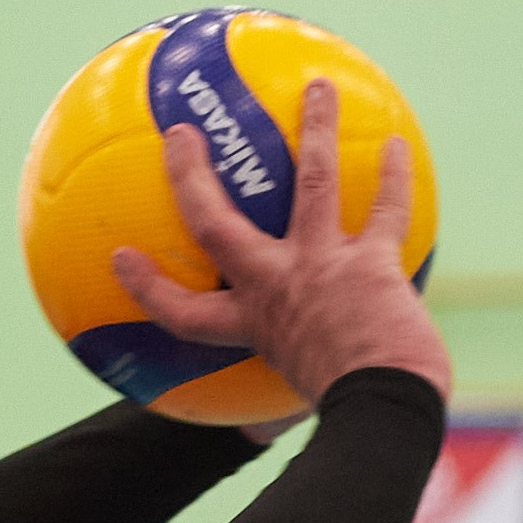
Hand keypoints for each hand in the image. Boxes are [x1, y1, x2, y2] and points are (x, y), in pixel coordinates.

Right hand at [111, 78, 452, 407]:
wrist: (383, 407)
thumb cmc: (349, 416)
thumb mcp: (299, 409)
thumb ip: (280, 407)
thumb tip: (264, 434)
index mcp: (251, 325)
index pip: (181, 311)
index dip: (146, 286)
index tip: (121, 257)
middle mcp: (275, 285)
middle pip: (215, 222)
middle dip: (191, 175)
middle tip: (179, 136)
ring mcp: (320, 265)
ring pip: (312, 180)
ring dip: (314, 129)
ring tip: (317, 88)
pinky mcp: (370, 261)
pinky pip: (383, 208)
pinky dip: (392, 176)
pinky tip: (400, 146)